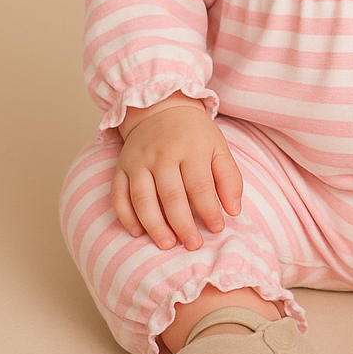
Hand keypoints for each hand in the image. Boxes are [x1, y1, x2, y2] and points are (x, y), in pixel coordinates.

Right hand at [111, 98, 242, 250]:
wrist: (161, 108)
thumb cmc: (194, 134)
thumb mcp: (218, 147)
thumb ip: (229, 178)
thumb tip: (234, 211)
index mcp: (190, 147)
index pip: (199, 185)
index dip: (209, 210)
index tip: (217, 229)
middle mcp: (162, 154)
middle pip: (171, 196)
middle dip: (183, 224)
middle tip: (193, 245)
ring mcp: (138, 160)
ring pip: (142, 199)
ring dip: (154, 225)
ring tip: (167, 244)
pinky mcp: (121, 167)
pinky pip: (118, 196)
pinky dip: (126, 217)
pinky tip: (138, 233)